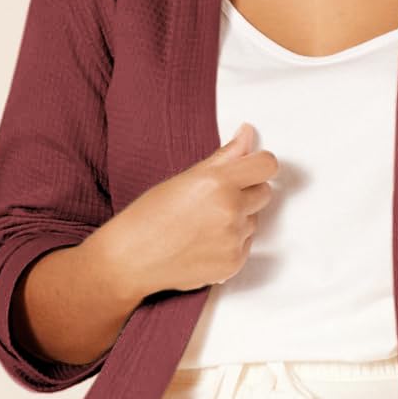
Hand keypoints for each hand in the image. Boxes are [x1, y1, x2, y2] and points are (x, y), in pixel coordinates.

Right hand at [88, 124, 281, 299]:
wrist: (131, 259)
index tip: (252, 167)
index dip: (260, 164)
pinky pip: (246, 245)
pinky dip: (231, 243)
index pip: (266, 165)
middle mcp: (230, 210)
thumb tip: (247, 135)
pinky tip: (203, 243)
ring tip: (202, 225)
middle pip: (264, 192)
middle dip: (246, 192)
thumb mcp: (185, 178)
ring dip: (237, 219)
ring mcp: (234, 239)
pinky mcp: (234, 263)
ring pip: (253, 220)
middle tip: (213, 200)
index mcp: (218, 182)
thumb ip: (224, 156)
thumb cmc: (148, 217)